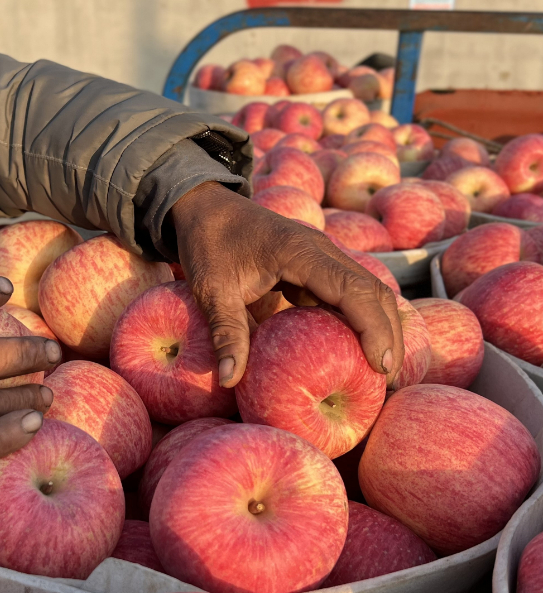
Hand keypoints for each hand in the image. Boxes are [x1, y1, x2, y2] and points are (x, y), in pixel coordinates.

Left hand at [171, 182, 403, 386]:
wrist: (206, 207)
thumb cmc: (207, 246)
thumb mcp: (211, 290)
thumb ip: (225, 332)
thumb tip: (228, 381)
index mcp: (300, 251)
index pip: (353, 290)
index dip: (373, 328)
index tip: (381, 366)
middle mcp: (321, 249)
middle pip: (373, 290)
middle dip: (388, 334)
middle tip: (389, 380)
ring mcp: (322, 255)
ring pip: (366, 290)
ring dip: (379, 327)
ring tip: (381, 371)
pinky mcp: (316, 265)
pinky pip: (348, 292)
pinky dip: (358, 320)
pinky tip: (356, 350)